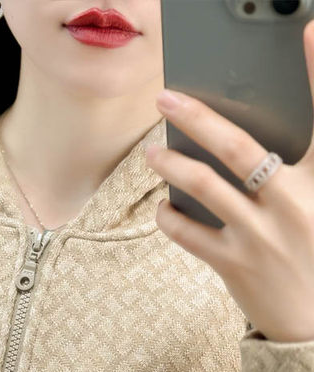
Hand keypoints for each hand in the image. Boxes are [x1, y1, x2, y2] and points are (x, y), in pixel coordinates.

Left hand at [145, 19, 313, 342]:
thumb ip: (294, 171)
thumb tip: (247, 150)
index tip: (306, 28)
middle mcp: (293, 204)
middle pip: (238, 148)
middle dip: (197, 117)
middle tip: (165, 99)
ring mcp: (260, 237)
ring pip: (204, 188)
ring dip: (171, 166)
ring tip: (150, 152)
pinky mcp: (234, 265)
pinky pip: (190, 235)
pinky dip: (171, 218)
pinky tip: (163, 208)